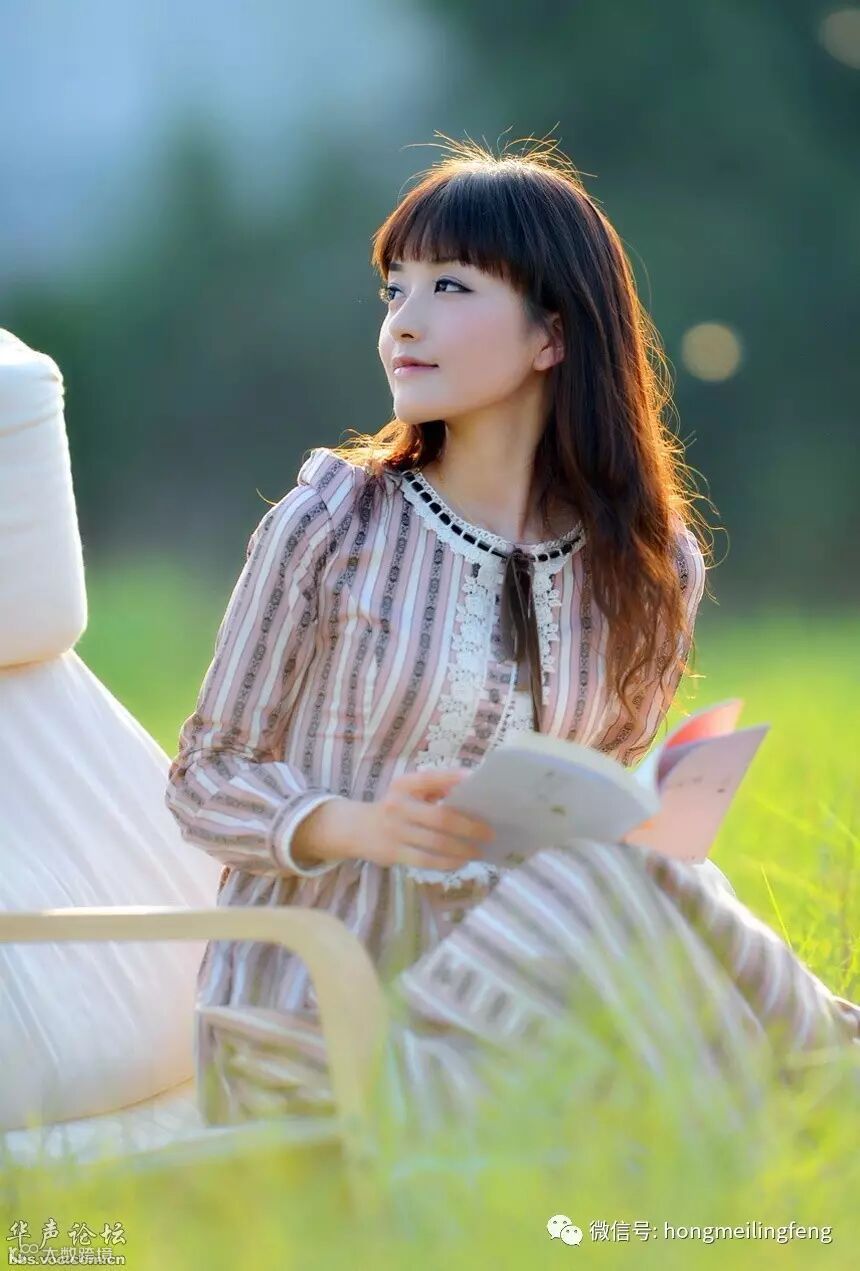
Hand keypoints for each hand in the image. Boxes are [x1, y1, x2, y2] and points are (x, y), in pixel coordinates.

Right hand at [344, 768, 495, 869]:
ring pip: (436, 843)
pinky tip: (460, 861)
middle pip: (440, 817)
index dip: (453, 778)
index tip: (475, 780)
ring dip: (461, 848)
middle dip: (469, 827)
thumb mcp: (409, 791)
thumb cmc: (395, 807)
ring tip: (478, 851)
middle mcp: (398, 806)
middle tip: (489, 833)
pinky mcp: (393, 853)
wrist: (356, 828)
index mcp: (404, 785)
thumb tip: (471, 790)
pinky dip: (446, 863)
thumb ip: (435, 788)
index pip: (430, 778)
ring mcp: (394, 831)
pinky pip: (426, 861)